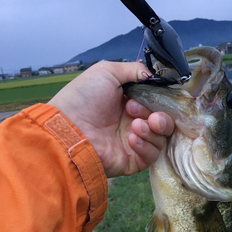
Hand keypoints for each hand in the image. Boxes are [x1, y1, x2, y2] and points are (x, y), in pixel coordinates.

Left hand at [48, 61, 173, 176]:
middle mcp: (133, 124)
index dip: (158, 101)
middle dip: (160, 117)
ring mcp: (134, 144)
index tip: (144, 98)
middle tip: (143, 114)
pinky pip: (151, 156)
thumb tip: (153, 76)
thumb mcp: (107, 72)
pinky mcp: (132, 161)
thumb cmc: (83, 99)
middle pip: (164, 123)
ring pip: (161, 139)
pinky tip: (131, 138)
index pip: (158, 105)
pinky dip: (146, 146)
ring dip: (152, 130)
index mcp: (130, 104)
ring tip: (135, 125)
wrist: (68, 128)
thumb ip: (134, 70)